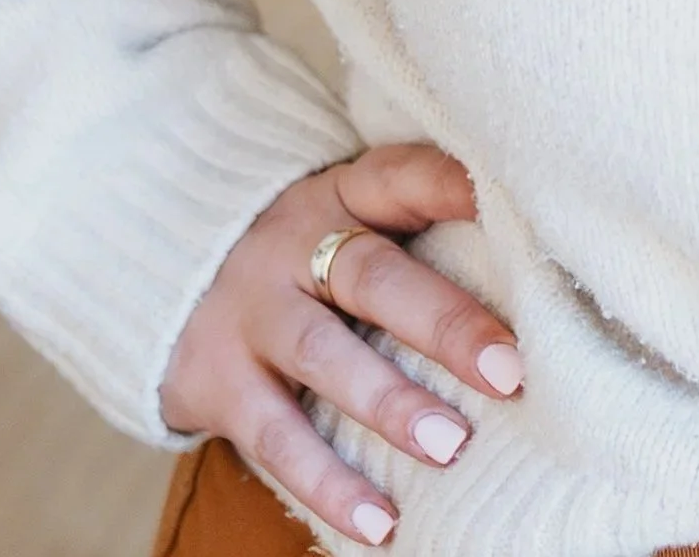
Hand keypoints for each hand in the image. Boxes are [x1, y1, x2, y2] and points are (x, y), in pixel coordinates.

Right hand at [159, 144, 522, 546]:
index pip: (403, 177)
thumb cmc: (304, 248)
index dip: (455, 186)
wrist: (163, 270)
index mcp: (341, 193)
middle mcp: (293, 245)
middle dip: (443, 323)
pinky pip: (275, 437)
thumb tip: (535, 263)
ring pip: (322, 356)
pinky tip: (380, 522)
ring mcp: (251, 312)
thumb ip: (419, 226)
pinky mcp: (216, 381)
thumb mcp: (348, 214)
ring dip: (389, 405)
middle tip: (509, 371)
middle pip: (372, 277)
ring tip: (451, 446)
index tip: (518, 204)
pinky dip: (328, 483)